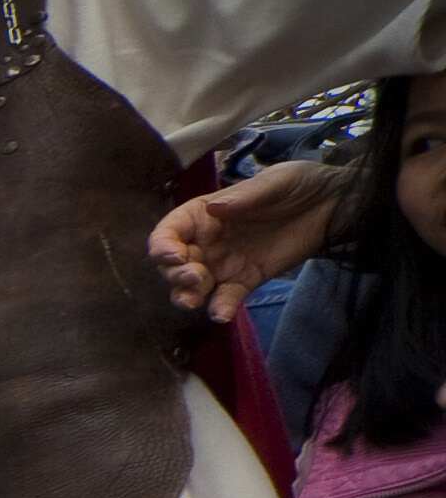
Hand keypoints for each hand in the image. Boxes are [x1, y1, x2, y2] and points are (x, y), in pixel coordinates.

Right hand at [146, 158, 345, 314]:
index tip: (174, 256)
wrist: (335, 207)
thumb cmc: (300, 185)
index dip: (162, 245)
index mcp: (204, 214)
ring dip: (186, 295)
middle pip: (173, 264)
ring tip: (197, 300)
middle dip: (175, 275)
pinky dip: (220, 309)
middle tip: (195, 277)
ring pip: (191, 286)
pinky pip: (225, 299)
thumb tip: (215, 208)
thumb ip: (246, 196)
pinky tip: (222, 315)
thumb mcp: (276, 182)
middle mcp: (207, 241)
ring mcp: (224, 264)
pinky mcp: (245, 281)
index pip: (168, 232)